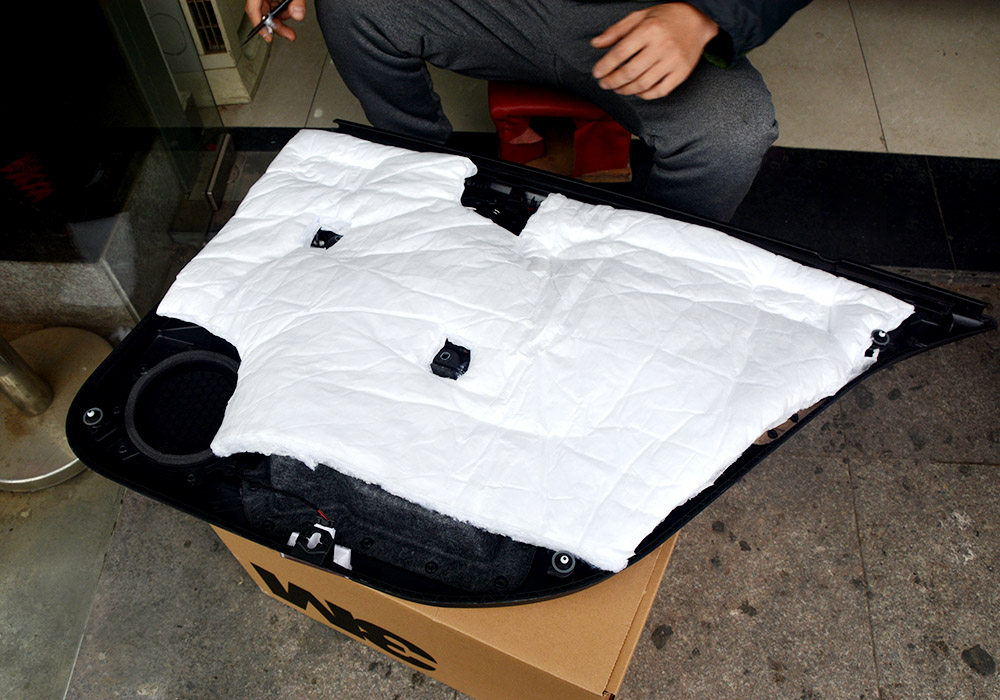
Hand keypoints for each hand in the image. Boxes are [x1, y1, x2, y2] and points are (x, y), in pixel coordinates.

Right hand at [244, 0, 306, 42]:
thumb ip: (297, 0)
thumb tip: (298, 15)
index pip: (252, 8)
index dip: (258, 25)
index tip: (267, 36)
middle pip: (261, 11)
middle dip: (276, 26)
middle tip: (289, 35)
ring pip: (267, 8)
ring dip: (280, 19)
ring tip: (291, 27)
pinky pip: (271, 3)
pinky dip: (280, 11)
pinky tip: (289, 13)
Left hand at [591, 3, 718, 99]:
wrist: (698, 20)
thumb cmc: (665, 18)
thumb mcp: (639, 16)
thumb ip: (616, 31)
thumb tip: (595, 44)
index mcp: (649, 30)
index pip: (620, 53)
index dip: (605, 66)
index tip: (597, 73)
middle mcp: (662, 46)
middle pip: (630, 72)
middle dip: (612, 81)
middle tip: (604, 83)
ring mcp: (673, 61)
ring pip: (643, 84)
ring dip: (625, 90)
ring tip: (617, 88)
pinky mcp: (682, 73)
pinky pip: (660, 91)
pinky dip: (645, 95)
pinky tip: (637, 91)